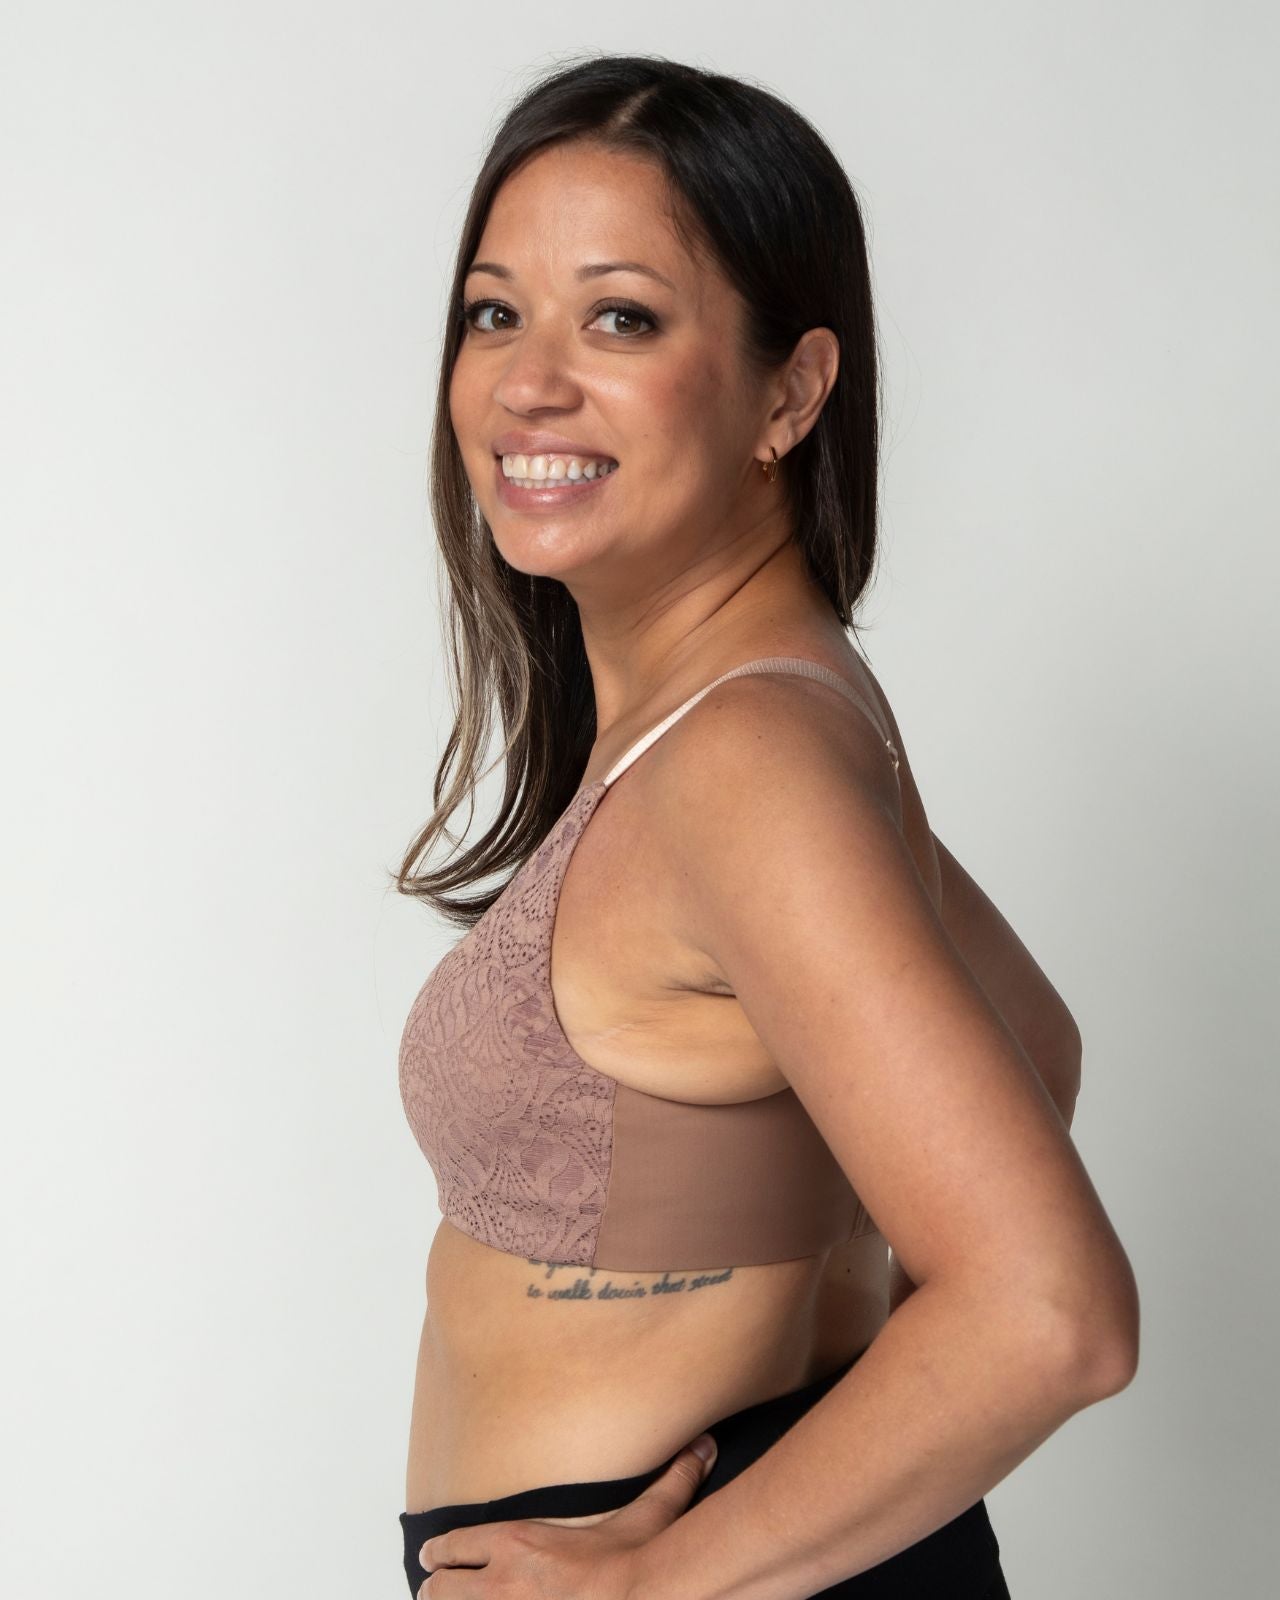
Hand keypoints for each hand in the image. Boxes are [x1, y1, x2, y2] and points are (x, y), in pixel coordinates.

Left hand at [415, 1432, 717, 1596]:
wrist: (635, 1597)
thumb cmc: (634, 1566)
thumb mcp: (648, 1516)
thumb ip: (671, 1480)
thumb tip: (703, 1446)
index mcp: (520, 1542)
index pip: (457, 1542)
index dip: (439, 1551)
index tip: (432, 1554)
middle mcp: (501, 1579)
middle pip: (440, 1583)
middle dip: (435, 1585)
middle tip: (434, 1587)